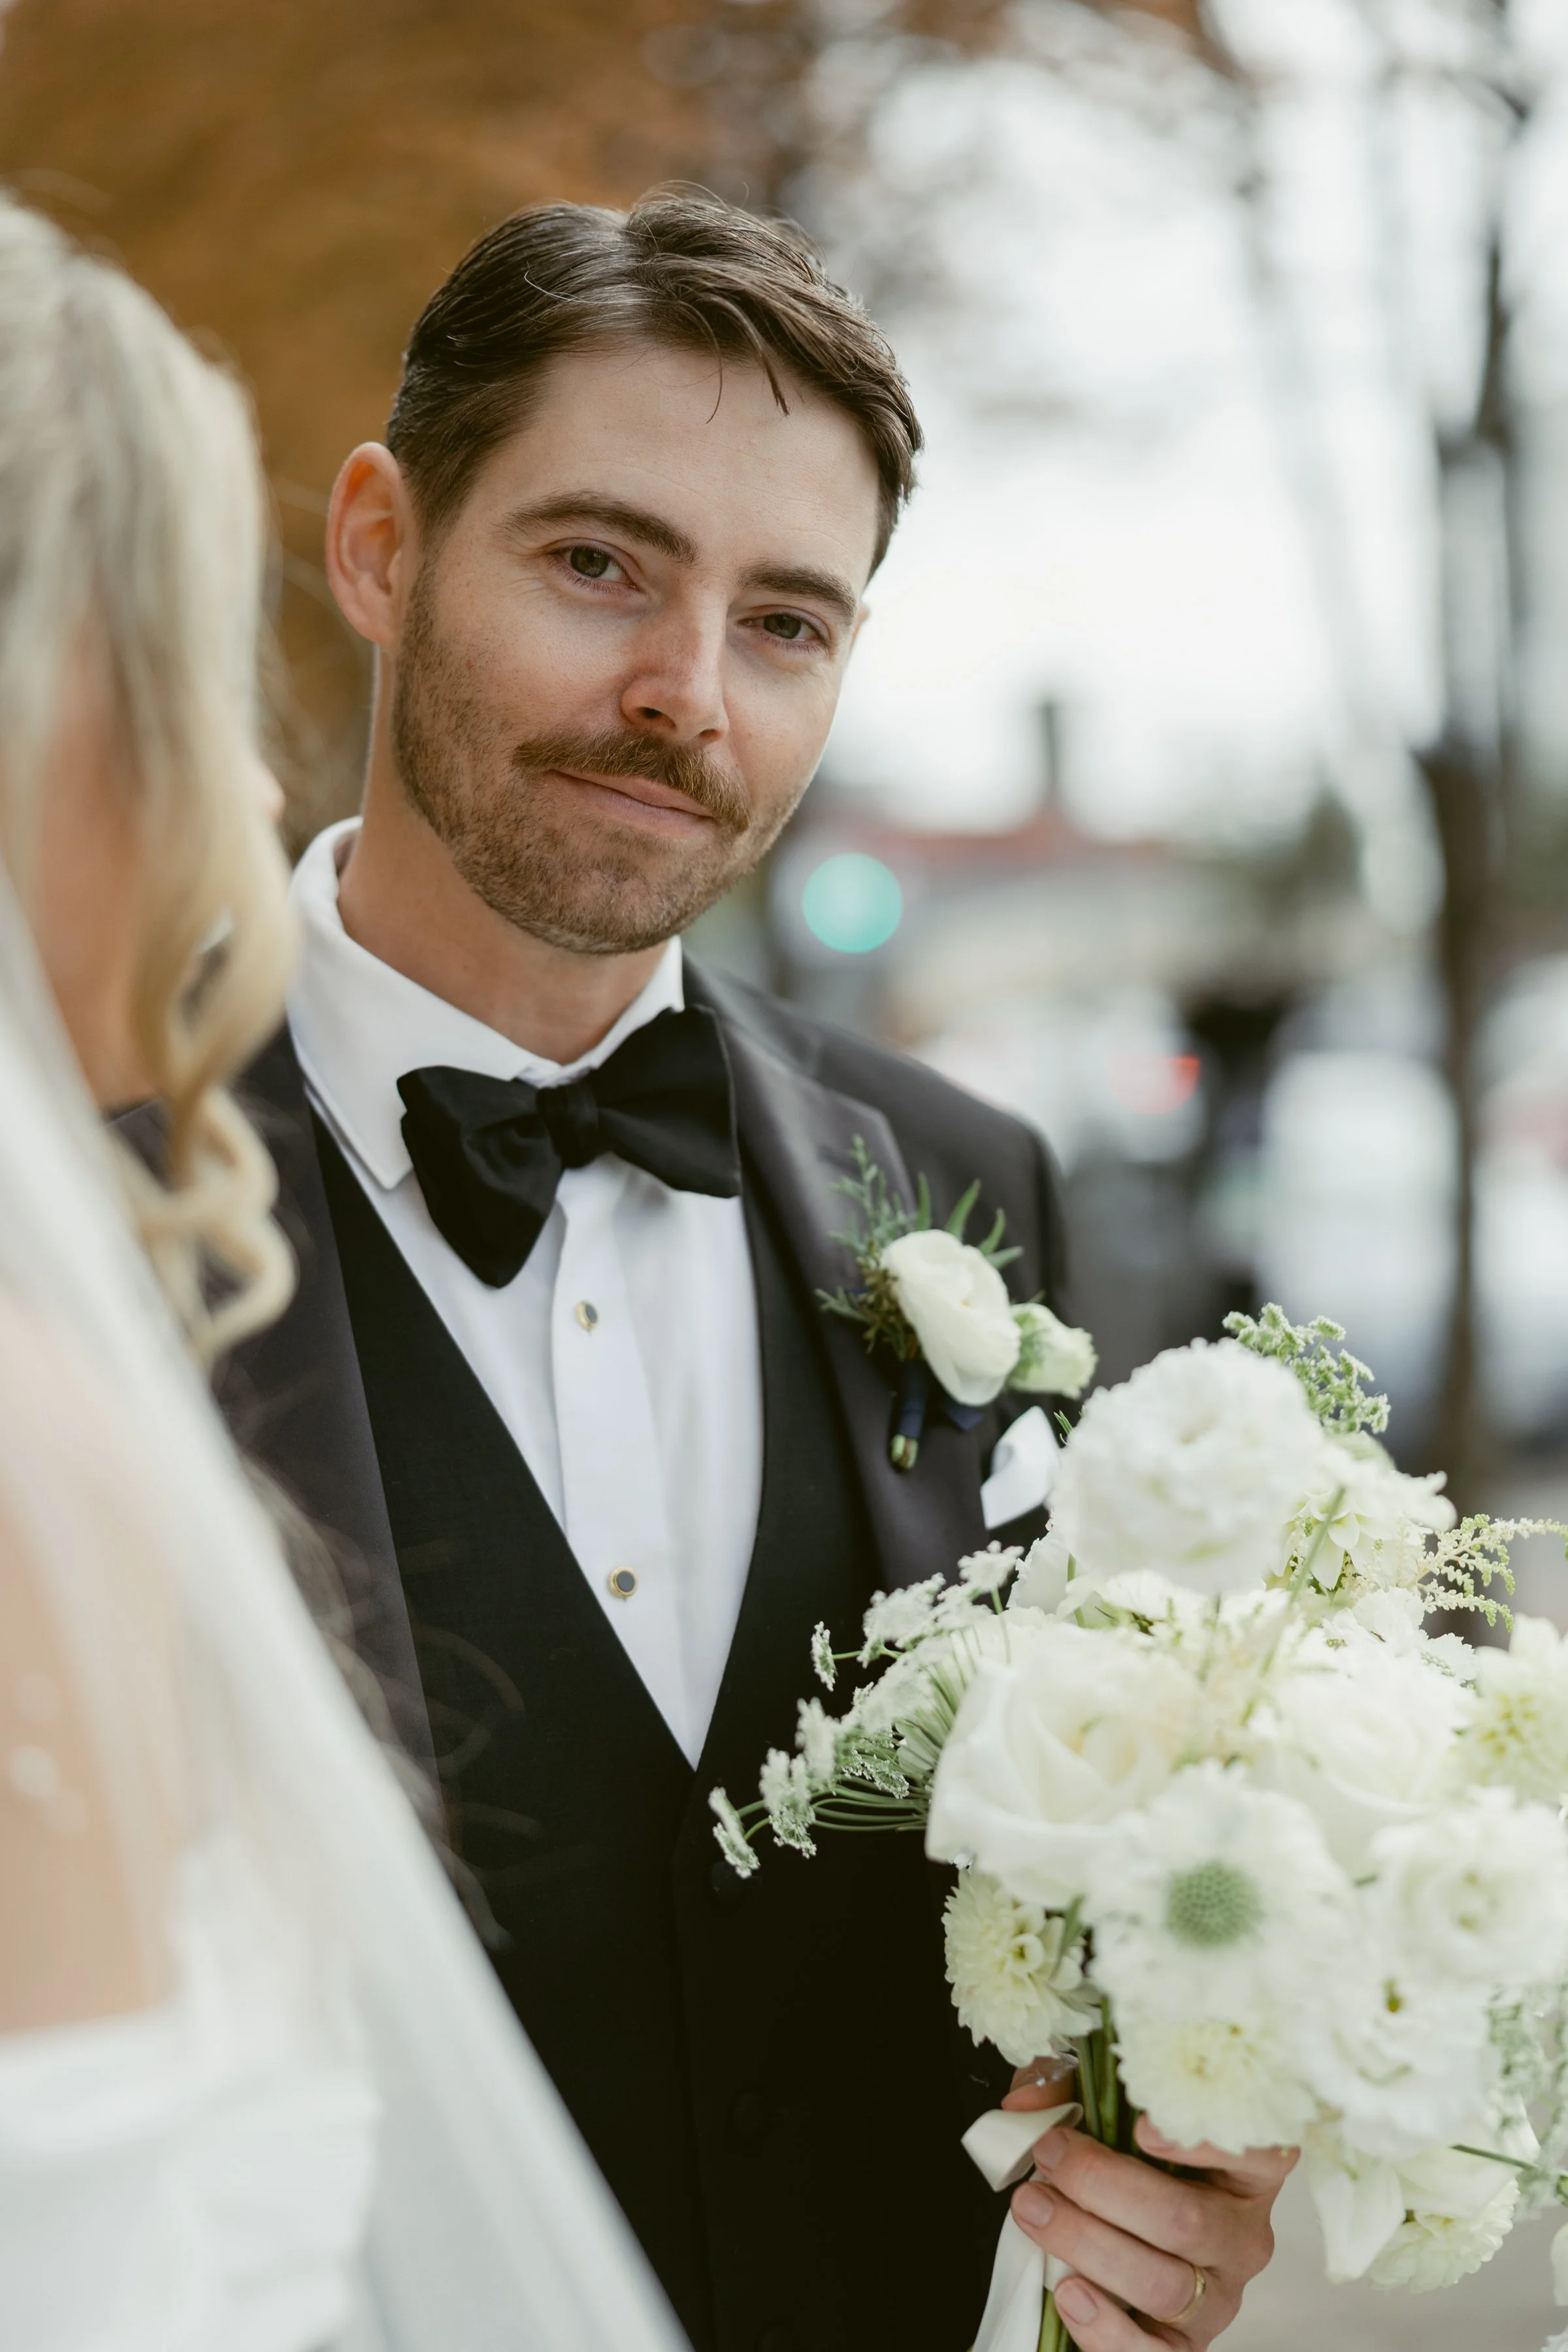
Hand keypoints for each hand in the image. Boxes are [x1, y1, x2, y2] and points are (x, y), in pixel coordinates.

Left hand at [1002, 2066, 1295, 2346]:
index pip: (1260, 2153)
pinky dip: (1107, 2329)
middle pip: (1186, 2221)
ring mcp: (1218, 2297)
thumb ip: (1069, 2091)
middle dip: (1103, 2187)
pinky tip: (1067, 2293)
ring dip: (1087, 2245)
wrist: (1124, 2230)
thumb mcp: (1107, 2107)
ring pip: (1164, 2285)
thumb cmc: (1128, 2160)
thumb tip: (1025, 2109)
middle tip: (1048, 2157)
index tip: (1143, 2125)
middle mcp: (1243, 2236)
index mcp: (1246, 2170)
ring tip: (1034, 2210)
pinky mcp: (1186, 2344)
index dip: (1206, 2143)